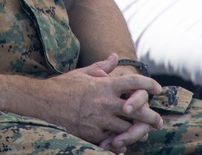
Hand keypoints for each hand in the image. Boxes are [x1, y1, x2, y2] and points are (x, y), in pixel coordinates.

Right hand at [43, 54, 162, 149]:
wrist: (43, 103)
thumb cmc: (62, 86)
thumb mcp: (82, 73)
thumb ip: (102, 66)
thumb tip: (115, 56)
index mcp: (104, 85)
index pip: (134, 83)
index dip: (149, 84)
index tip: (157, 89)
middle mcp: (105, 102)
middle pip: (138, 110)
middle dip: (151, 117)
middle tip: (158, 121)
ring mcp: (100, 120)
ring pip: (128, 129)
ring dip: (138, 132)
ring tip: (144, 133)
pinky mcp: (93, 134)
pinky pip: (112, 141)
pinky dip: (120, 143)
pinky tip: (124, 144)